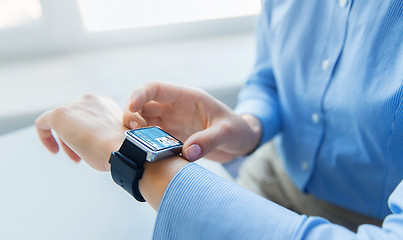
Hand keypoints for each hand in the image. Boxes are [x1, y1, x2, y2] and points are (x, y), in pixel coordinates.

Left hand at [35, 94, 126, 170]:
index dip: (87, 133)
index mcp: (105, 104)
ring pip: (62, 124)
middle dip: (77, 138)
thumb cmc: (121, 148)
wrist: (122, 148)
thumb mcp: (115, 136)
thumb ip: (103, 133)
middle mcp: (90, 100)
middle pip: (74, 119)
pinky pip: (43, 123)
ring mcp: (75, 106)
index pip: (89, 116)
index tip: (91, 147)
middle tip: (82, 157)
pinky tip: (53, 150)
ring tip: (77, 158)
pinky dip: (45, 136)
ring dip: (67, 142)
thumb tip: (95, 142)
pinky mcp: (60, 114)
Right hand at [122, 82, 261, 161]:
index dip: (140, 94)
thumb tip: (187, 153)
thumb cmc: (237, 130)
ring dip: (136, 131)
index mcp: (186, 97)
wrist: (242, 142)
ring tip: (136, 145)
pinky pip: (152, 139)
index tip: (132, 108)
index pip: (156, 88)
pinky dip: (144, 144)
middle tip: (134, 132)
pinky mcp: (172, 138)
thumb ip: (208, 140)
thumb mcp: (227, 132)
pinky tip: (145, 153)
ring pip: (144, 122)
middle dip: (132, 115)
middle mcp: (174, 108)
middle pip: (143, 105)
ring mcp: (172, 124)